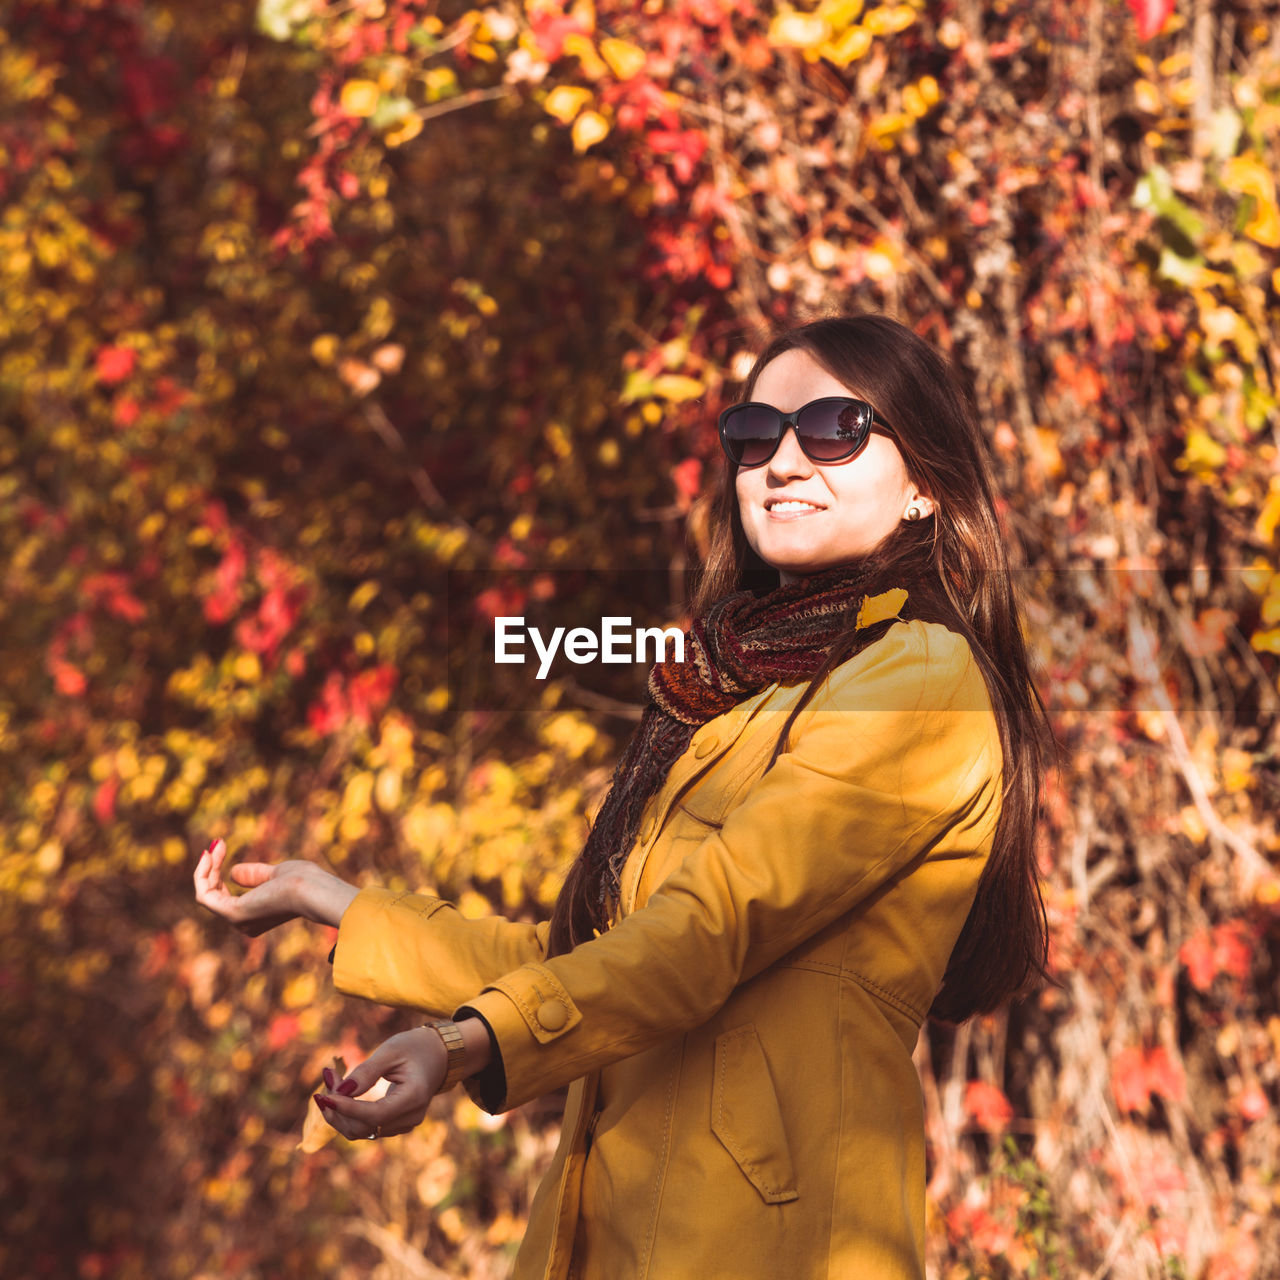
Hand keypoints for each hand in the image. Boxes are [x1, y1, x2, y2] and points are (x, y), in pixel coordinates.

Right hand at [193, 838, 356, 934]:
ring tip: (216, 845)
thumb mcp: (275, 874)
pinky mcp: (232, 914)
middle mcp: (244, 923)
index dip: (220, 872)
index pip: (226, 896)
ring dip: (207, 867)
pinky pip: (204, 895)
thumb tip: (232, 872)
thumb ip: (255, 875)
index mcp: (256, 916)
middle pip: (214, 894)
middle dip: (212, 867)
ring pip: (207, 893)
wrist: (311, 890)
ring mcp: (237, 921)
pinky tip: (208, 854)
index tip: (221, 847)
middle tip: (218, 842)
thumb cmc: (303, 881)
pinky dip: (202, 874)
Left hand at [314, 1027, 447, 1140]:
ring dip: (339, 1111)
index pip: (374, 1115)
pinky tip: (341, 1092)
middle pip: (363, 1128)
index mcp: (414, 1097)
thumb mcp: (392, 1050)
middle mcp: (410, 1118)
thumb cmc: (415, 1047)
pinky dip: (348, 1113)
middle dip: (337, 1108)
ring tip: (331, 1080)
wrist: (439, 1055)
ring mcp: (403, 1125)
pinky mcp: (394, 1125)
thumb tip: (341, 1092)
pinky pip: (365, 1127)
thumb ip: (367, 1072)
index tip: (322, 1095)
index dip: (346, 1109)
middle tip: (327, 1076)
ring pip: (360, 1130)